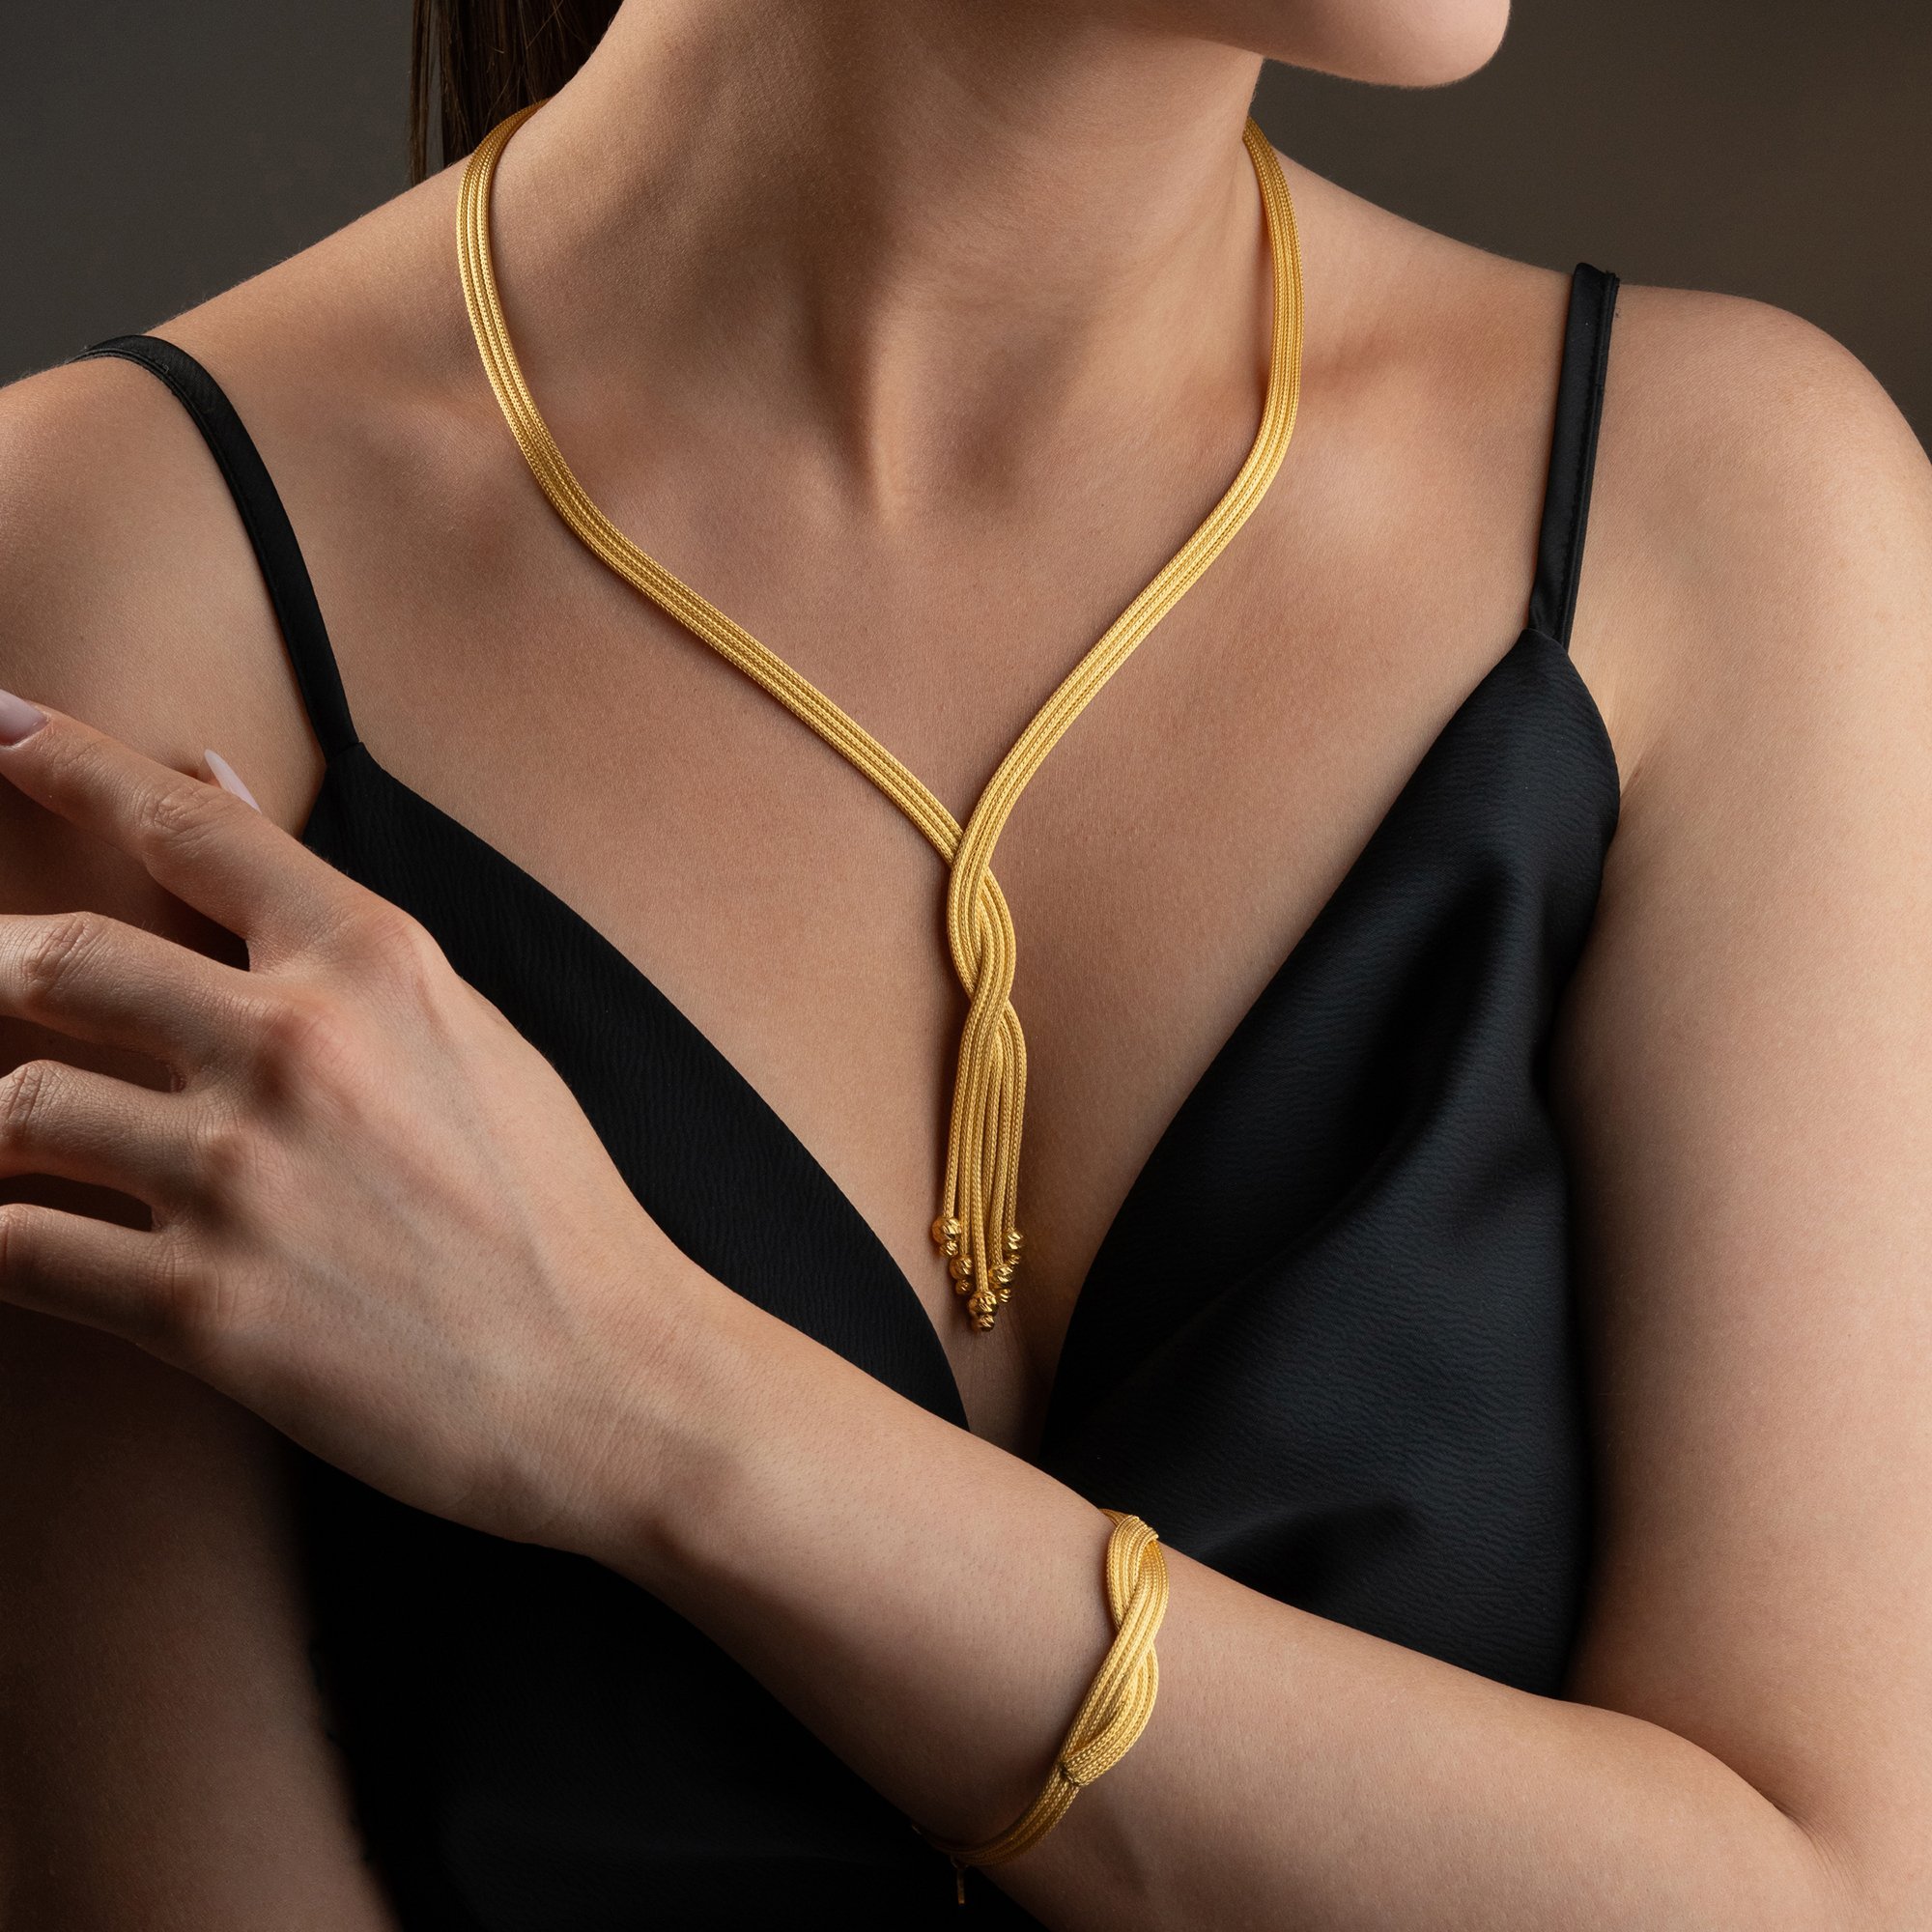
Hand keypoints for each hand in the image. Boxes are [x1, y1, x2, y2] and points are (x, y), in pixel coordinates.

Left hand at [0, 695, 696, 1552]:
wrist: (608, 1380)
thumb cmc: (551, 1206)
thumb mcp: (470, 1032)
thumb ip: (332, 919)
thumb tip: (214, 784)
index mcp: (375, 961)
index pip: (187, 826)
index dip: (68, 759)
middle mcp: (296, 1047)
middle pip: (59, 958)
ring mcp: (243, 1176)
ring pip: (17, 1108)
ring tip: (5, 1131)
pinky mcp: (203, 1308)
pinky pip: (18, 1249)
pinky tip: (4, 1235)